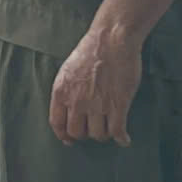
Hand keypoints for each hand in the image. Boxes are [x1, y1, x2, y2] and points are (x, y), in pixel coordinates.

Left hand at [49, 29, 141, 145]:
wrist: (111, 41)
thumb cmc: (90, 52)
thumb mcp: (67, 71)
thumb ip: (66, 91)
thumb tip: (67, 110)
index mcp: (61, 92)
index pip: (57, 123)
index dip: (63, 135)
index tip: (69, 140)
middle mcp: (76, 101)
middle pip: (77, 132)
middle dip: (85, 133)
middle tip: (93, 128)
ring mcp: (97, 104)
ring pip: (98, 134)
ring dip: (104, 134)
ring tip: (109, 127)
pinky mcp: (118, 104)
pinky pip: (117, 131)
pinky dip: (122, 139)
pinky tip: (124, 139)